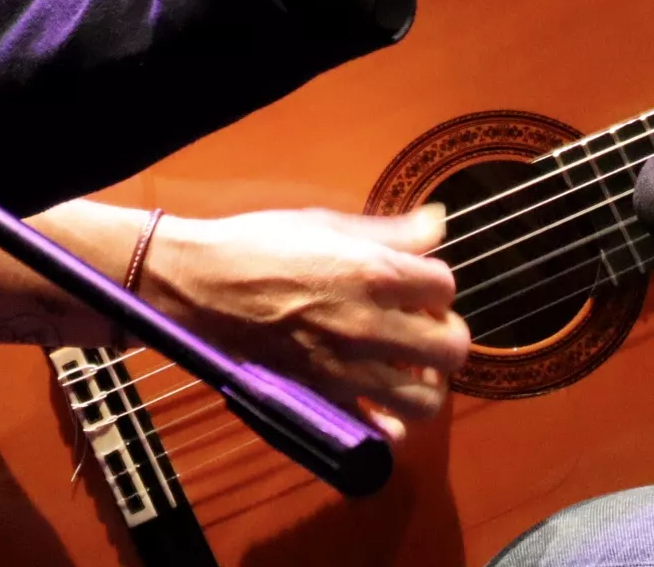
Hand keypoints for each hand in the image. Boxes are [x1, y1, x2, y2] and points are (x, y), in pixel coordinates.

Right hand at [138, 205, 470, 440]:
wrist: (201, 284)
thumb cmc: (258, 244)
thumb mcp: (323, 223)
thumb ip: (388, 230)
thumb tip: (439, 224)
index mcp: (373, 272)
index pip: (446, 286)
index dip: (433, 283)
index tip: (413, 281)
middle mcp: (370, 325)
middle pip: (452, 347)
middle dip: (443, 333)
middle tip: (418, 324)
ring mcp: (348, 368)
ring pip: (426, 399)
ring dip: (425, 382)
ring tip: (406, 364)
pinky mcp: (324, 395)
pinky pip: (378, 429)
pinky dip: (389, 421)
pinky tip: (379, 400)